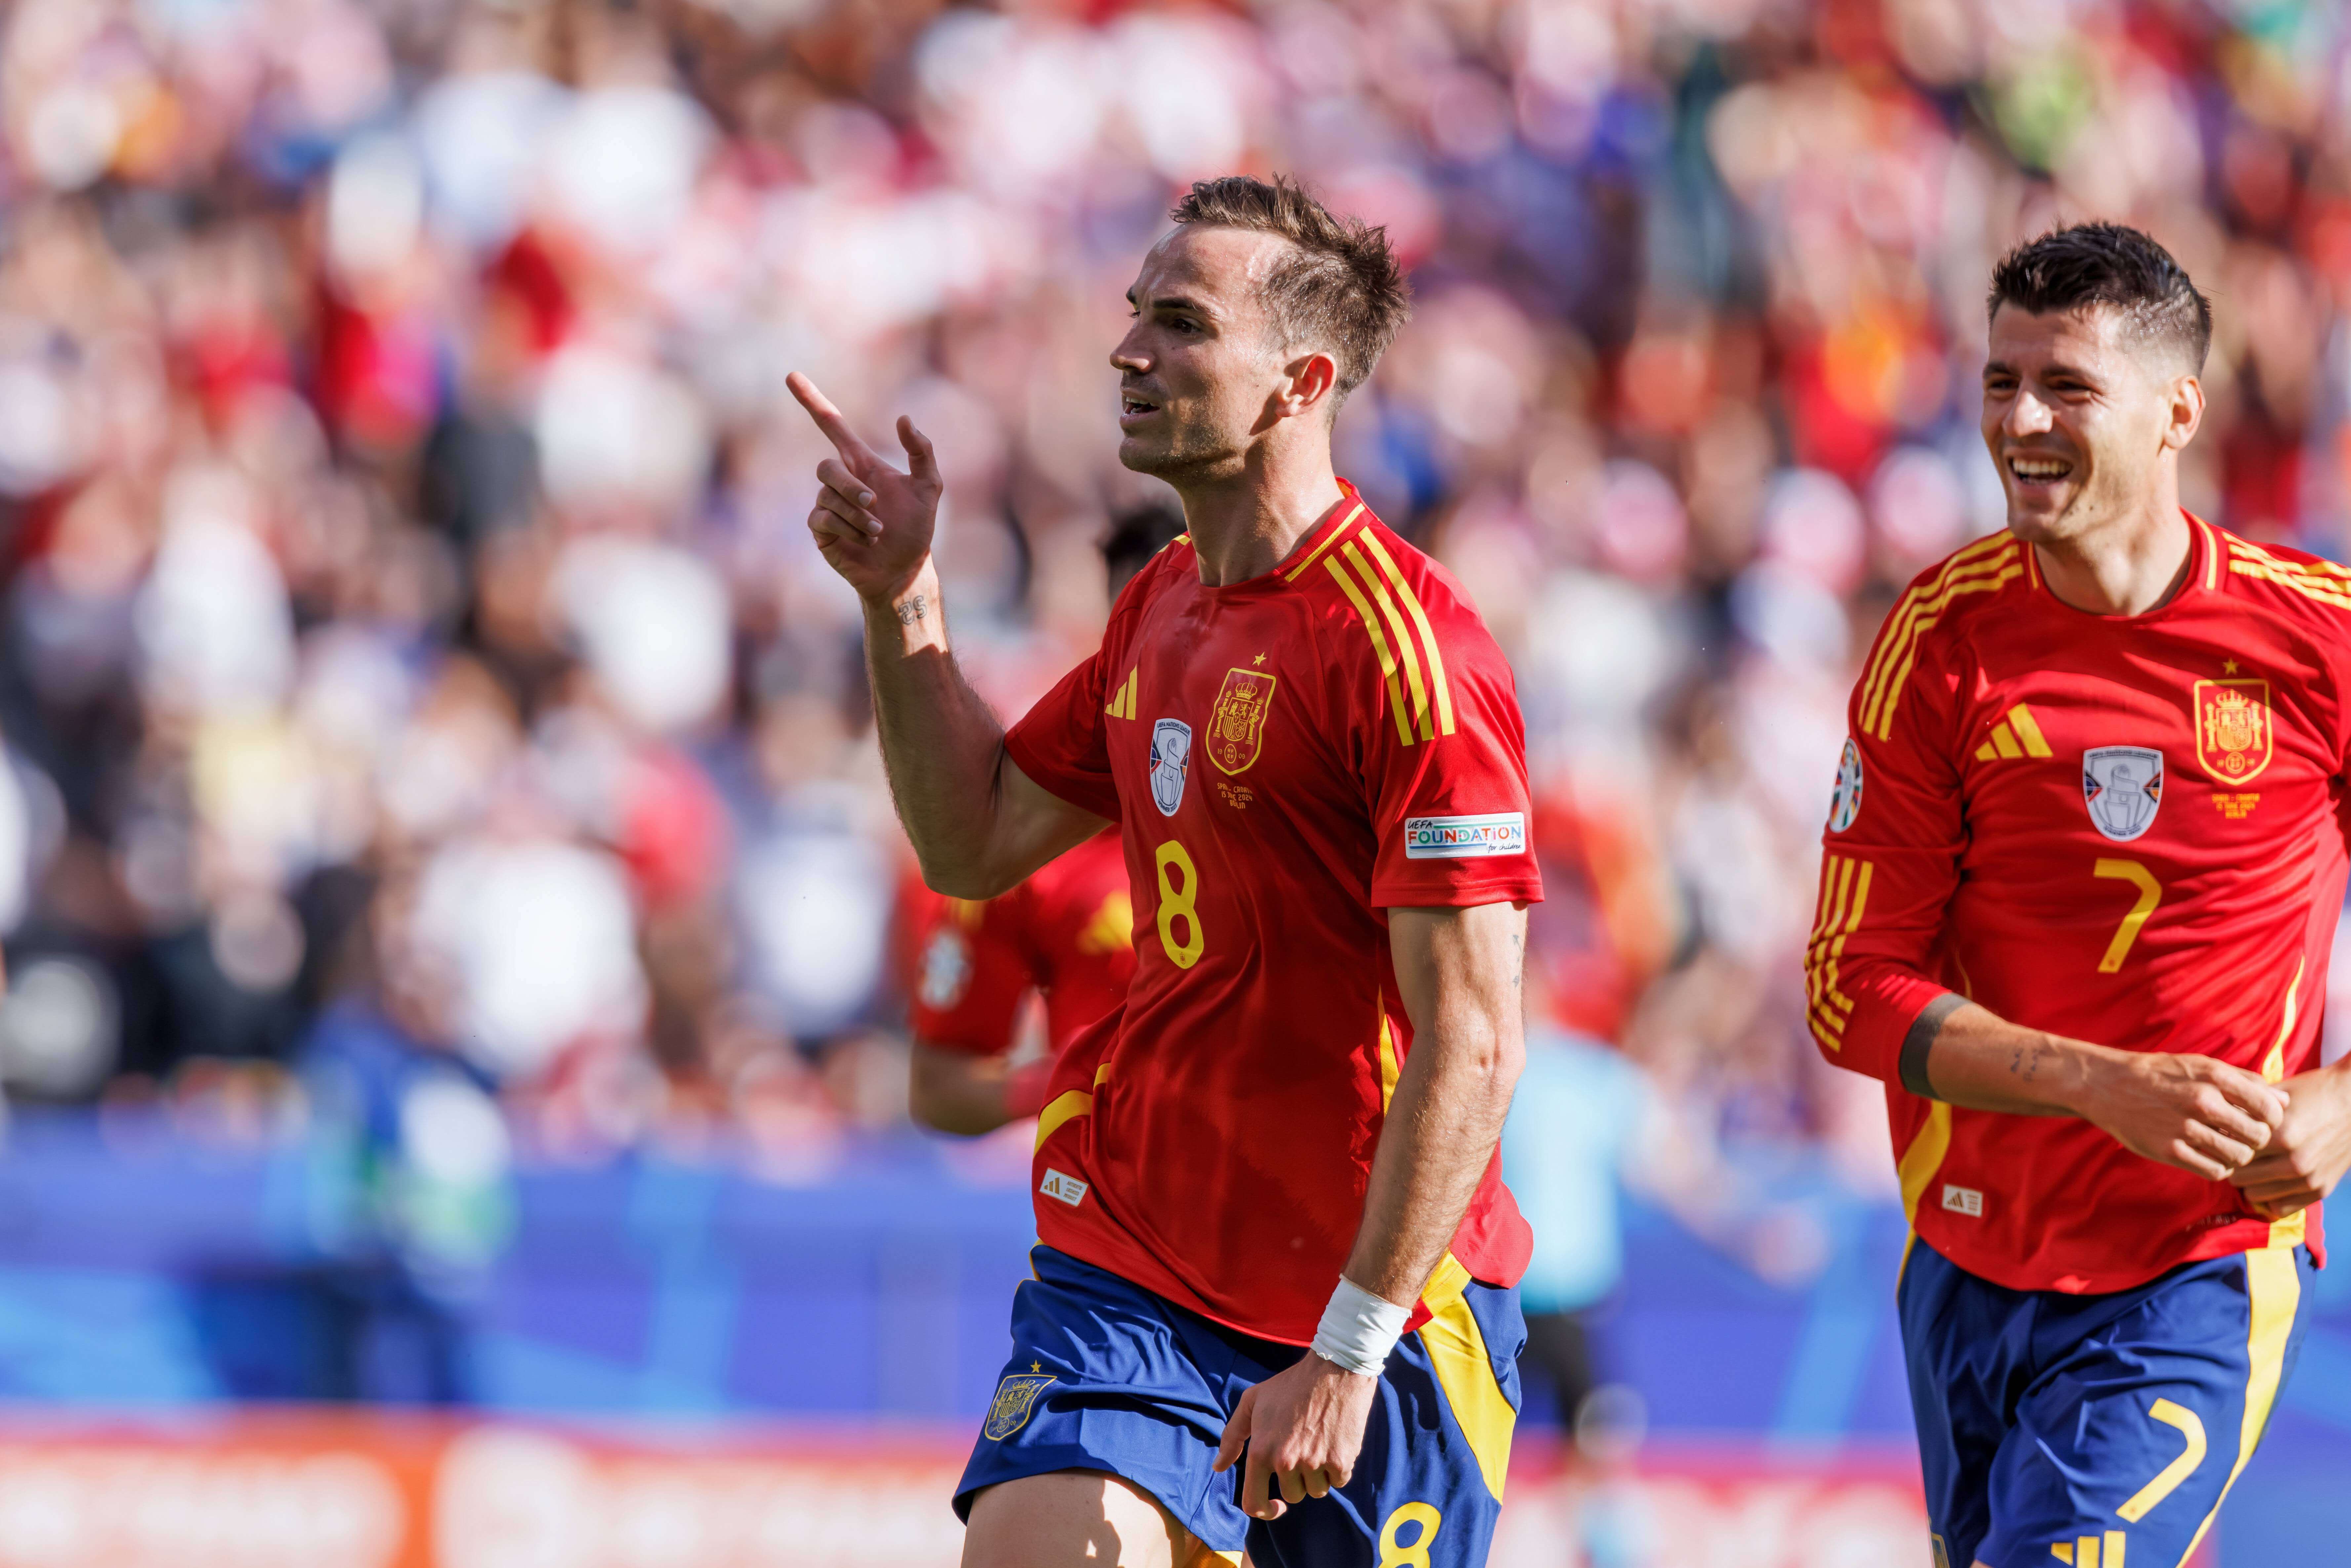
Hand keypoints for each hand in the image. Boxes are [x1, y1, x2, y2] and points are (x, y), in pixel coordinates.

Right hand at [785, 372, 941, 604]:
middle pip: (827, 467)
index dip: (812, 401)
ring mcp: (827, 504)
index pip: (832, 426)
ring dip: (858, 516)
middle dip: (852, 488)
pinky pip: (823, 519)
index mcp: (862, 464)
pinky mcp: (821, 529)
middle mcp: (840, 481)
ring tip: (877, 531)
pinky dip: (848, 529)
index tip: (792, 376)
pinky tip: (865, 540)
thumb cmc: (916, 528)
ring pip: (827, 497)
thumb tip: (904, 418)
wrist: (904, 569)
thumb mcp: (929, 488)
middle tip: (875, 506)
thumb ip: (922, 452)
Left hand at [1212, 1354, 1376, 1520]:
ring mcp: (1314, 1463)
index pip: (1254, 1503)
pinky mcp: (1341, 1462)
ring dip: (1318, 1475)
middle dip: (1297, 1479)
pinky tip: (1334, 1443)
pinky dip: (1338, 1469)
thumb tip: (1218, 1467)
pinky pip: (1338, 1482)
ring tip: (1318, 1444)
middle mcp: (1286, 1462)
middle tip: (1302, 1449)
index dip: (1264, 1510)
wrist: (1334, 1371)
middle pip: (1292, 1496)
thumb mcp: (1252, 1402)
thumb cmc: (1290, 1385)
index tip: (1275, 1504)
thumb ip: (1232, 1436)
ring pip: (1316, 1491)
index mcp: (1261, 1451)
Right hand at [2074, 1048, 2287, 1180]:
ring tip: (2225, 1148)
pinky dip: (2218, 1168)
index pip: (2269, 1109)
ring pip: (2238, 1157)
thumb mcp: (2202, 1065)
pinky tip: (2209, 1157)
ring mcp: (2183, 1127)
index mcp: (2213, 1076)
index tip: (2259, 1121)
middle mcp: (2201, 1101)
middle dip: (2256, 1141)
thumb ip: (2245, 1081)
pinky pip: (2213, 1171)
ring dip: (2237, 1157)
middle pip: (2257, 1136)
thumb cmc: (2161, 1074)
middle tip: (2243, 1138)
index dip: (2272, 1120)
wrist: (2107, 1085)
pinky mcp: (2168, 1150)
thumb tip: (2284, 1102)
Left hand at [2230, 1062, 2350, 1219]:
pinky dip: (2269, 1197)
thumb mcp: (2275, 1096)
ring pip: (2254, 1195)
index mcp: (2281, 1135)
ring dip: (2249, 1182)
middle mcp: (2295, 1162)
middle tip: (2234, 1155)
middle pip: (2238, 1177)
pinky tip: (2268, 1180)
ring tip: (2252, 1167)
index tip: (2221, 1139)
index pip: (2231, 1152)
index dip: (2223, 1144)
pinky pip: (2279, 1208)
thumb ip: (2244, 1108)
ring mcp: (2309, 1179)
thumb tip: (2211, 1121)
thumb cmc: (2311, 1092)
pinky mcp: (2321, 1190)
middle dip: (2233, 1165)